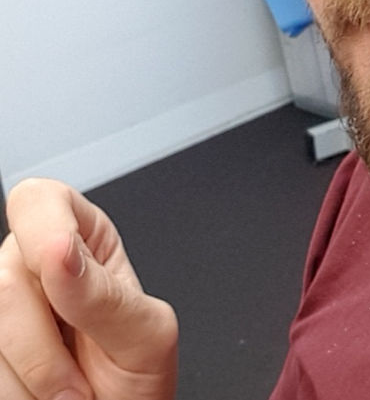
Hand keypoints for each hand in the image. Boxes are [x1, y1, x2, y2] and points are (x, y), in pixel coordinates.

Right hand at [0, 179, 177, 399]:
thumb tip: (60, 250)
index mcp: (83, 242)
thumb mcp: (145, 336)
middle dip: (44, 346)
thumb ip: (105, 295)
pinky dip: (15, 396)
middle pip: (3, 279)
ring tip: (69, 392)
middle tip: (82, 374)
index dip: (41, 229)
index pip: (39, 200)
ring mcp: (4, 315)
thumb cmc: (138, 381)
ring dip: (32, 380)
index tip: (58, 266)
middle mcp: (35, 271)